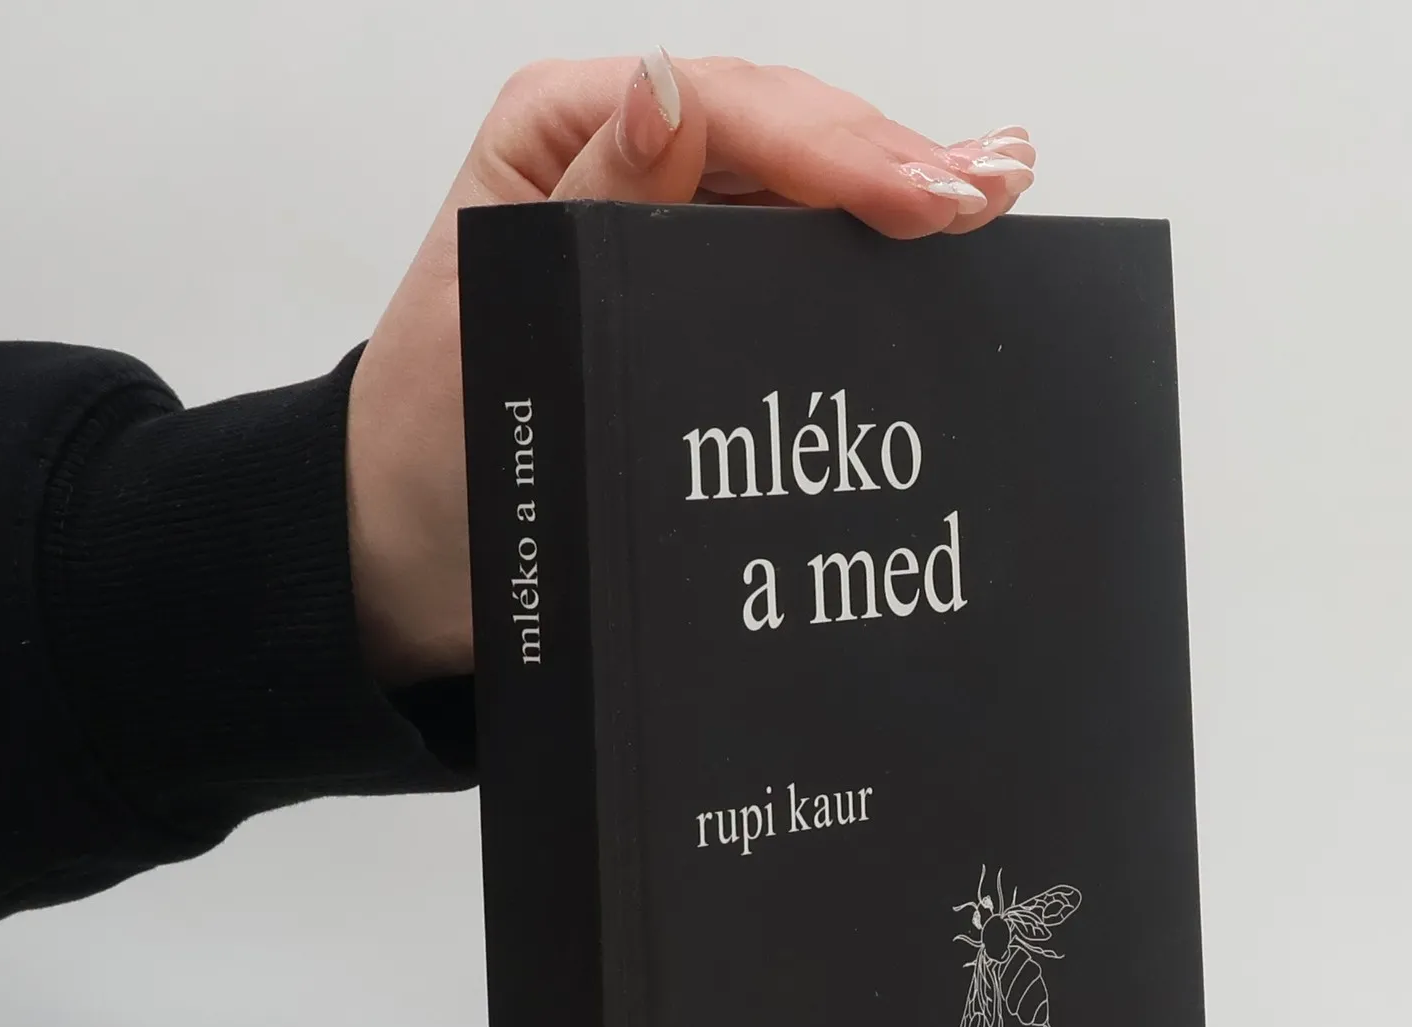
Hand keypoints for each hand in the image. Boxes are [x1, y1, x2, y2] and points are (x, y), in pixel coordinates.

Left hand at [346, 51, 1035, 685]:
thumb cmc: (436, 444)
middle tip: (992, 192)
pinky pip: (788, 250)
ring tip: (994, 195)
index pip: (721, 110)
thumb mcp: (498, 316)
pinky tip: (940, 240)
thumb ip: (590, 203)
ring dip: (898, 190)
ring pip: (799, 185)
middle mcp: (618, 160)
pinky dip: (865, 248)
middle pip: (779, 132)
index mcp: (559, 135)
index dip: (834, 150)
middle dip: (889, 160)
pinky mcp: (689, 285)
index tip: (922, 202)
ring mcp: (664, 221)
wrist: (416, 550)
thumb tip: (668, 92)